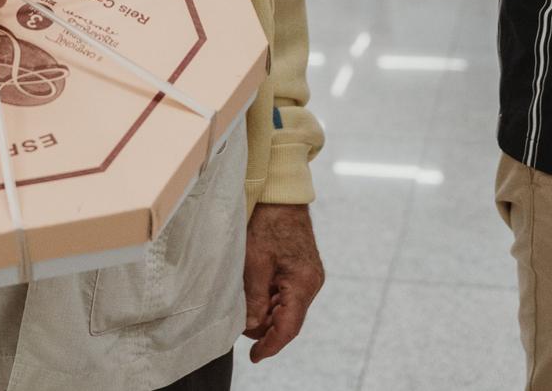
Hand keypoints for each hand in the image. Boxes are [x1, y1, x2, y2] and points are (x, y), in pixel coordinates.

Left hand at [242, 203, 322, 361]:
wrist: (281, 195)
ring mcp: (310, 277)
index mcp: (303, 283)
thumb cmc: (267, 222)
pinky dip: (271, 300)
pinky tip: (255, 291)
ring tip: (245, 302)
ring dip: (266, 312)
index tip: (254, 356)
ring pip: (287, 309)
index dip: (270, 345)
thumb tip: (251, 327)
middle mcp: (312, 283)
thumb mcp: (254, 261)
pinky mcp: (304, 271)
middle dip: (264, 327)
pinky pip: (288, 296)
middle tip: (240, 322)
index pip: (289, 327)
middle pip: (288, 321)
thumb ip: (254, 297)